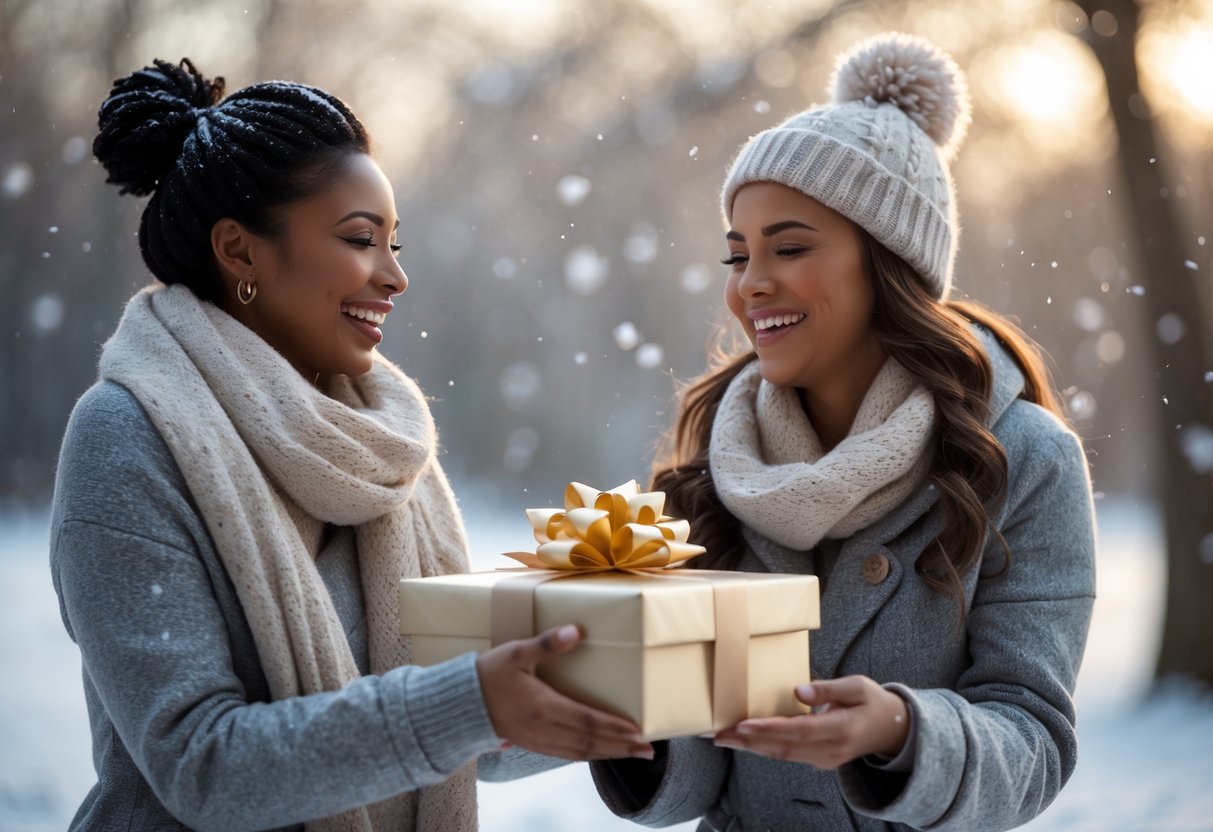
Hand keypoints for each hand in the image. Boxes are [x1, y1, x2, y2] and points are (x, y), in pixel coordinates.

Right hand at [477, 624, 653, 761]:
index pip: (587, 720)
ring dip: (608, 753)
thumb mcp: (515, 652)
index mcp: (542, 706)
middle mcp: (543, 728)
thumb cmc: (489, 674)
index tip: (638, 731)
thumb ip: (546, 644)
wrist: (460, 703)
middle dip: (620, 746)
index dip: (614, 728)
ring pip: (579, 751)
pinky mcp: (531, 743)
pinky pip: (565, 754)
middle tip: (648, 750)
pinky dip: (587, 754)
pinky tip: (599, 752)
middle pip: (589, 741)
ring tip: (632, 753)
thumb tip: (575, 631)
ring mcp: (537, 739)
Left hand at [712, 676, 908, 768]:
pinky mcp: (819, 760)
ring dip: (752, 746)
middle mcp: (830, 750)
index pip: (798, 730)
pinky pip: (788, 754)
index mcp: (841, 730)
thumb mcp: (857, 686)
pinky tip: (747, 740)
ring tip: (725, 737)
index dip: (769, 729)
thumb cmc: (873, 702)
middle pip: (783, 747)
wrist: (892, 730)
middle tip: (719, 734)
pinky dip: (765, 747)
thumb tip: (800, 690)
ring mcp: (824, 759)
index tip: (742, 724)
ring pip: (782, 754)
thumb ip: (828, 689)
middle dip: (749, 741)